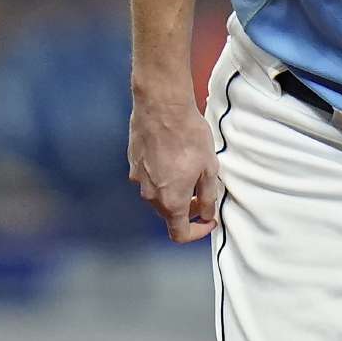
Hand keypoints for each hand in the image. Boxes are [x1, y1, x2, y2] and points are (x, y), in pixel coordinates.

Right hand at [128, 94, 219, 242]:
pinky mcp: (133, 163)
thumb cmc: (189, 136)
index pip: (179, 233)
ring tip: (190, 171)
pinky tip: (174, 158)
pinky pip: (150, 179)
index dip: (197, 232)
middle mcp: (150, 195)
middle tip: (203, 193)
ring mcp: (138, 179)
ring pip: (159, 196)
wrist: (162, 106)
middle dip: (188, 210)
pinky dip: (163, 177)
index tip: (209, 221)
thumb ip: (208, 198)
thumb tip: (207, 215)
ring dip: (175, 192)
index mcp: (171, 201)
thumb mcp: (209, 170)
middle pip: (169, 214)